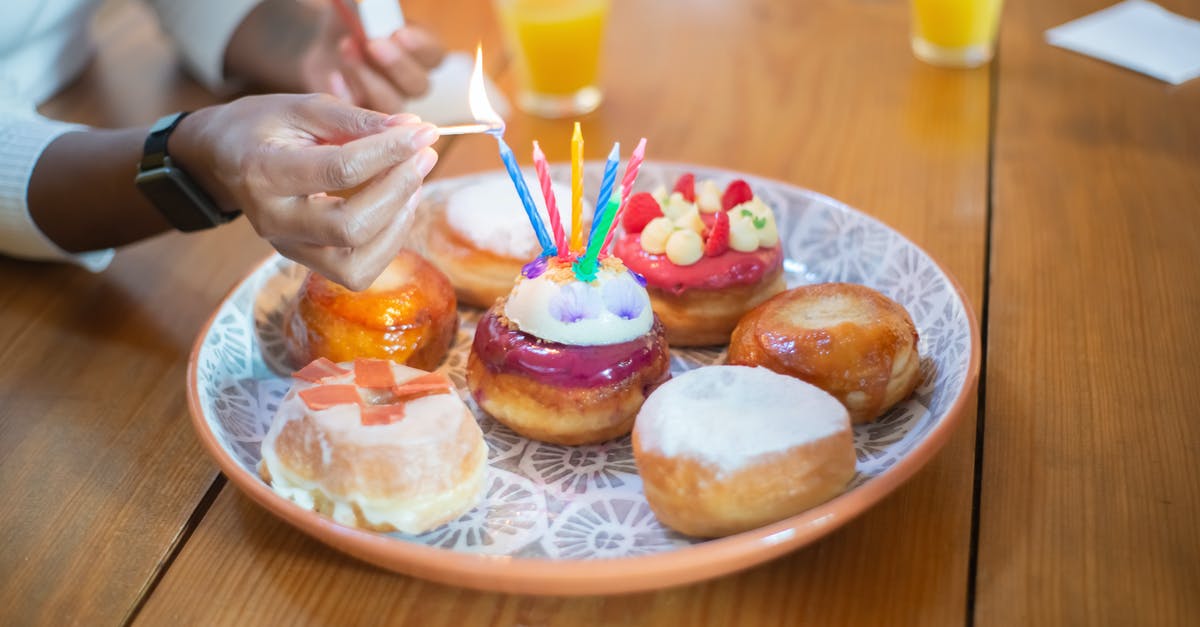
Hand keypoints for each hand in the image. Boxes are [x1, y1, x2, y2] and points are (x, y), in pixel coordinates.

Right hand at [171, 93, 438, 289]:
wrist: (222, 157)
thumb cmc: (264, 127)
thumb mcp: (302, 107)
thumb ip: (355, 119)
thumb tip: (411, 128)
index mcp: (264, 172)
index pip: (339, 170)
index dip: (389, 151)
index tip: (422, 131)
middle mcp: (273, 220)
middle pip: (351, 226)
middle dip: (398, 189)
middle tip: (424, 155)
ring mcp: (288, 248)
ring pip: (356, 262)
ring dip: (399, 221)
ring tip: (414, 180)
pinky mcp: (305, 261)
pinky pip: (357, 271)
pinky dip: (389, 241)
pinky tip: (399, 206)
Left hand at [299, 9, 445, 112]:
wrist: (327, 46)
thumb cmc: (353, 22)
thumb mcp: (364, 8)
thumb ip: (376, 8)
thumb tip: (375, 5)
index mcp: (421, 53)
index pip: (434, 55)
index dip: (421, 47)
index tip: (399, 33)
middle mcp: (409, 83)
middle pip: (418, 85)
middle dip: (396, 64)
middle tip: (373, 44)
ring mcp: (387, 103)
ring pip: (393, 105)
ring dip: (370, 80)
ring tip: (346, 50)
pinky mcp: (364, 119)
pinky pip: (362, 121)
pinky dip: (347, 98)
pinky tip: (334, 77)